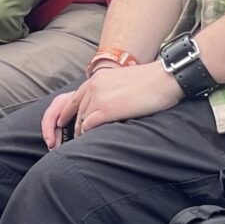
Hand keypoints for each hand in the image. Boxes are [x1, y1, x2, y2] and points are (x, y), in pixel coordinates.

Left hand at [42, 63, 182, 148]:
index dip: (66, 113)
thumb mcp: (122, 80)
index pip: (74, 98)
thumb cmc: (150, 82)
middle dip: (72, 126)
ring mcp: (99, 98)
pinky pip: (89, 126)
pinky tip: (89, 142)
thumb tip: (108, 104)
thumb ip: (110, 90)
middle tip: (70, 139)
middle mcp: (94, 86)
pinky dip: (87, 135)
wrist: (163, 79)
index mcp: (97, 79)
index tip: (61, 122)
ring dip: (80, 133)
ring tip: (80, 144)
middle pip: (76, 111)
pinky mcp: (106, 110)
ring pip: (81, 120)